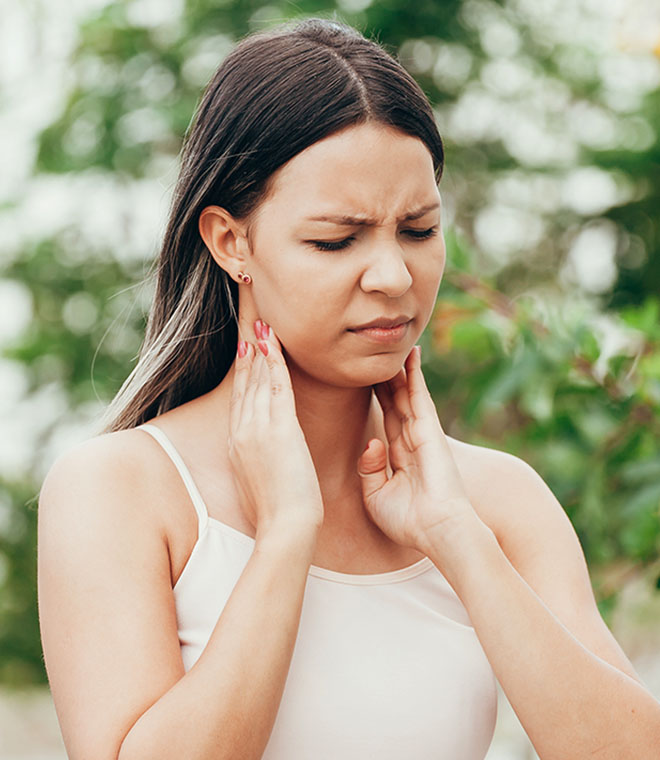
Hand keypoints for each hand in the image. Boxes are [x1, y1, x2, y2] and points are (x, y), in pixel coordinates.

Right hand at [229, 322, 323, 543]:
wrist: (284, 530)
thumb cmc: (277, 513)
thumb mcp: (258, 482)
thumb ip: (258, 461)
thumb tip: (266, 455)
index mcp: (237, 445)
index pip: (239, 400)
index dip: (242, 373)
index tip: (245, 350)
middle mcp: (241, 432)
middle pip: (243, 384)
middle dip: (247, 352)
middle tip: (250, 326)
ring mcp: (257, 429)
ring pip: (257, 380)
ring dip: (260, 349)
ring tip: (262, 323)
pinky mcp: (278, 429)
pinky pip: (275, 386)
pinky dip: (274, 361)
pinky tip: (273, 343)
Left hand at [357, 346, 477, 555]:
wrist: (439, 532)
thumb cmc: (410, 523)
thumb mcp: (376, 497)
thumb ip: (369, 470)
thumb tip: (370, 443)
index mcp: (400, 458)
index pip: (386, 420)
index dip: (376, 399)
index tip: (364, 379)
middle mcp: (412, 442)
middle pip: (395, 401)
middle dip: (385, 379)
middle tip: (373, 355)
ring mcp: (423, 434)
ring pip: (406, 394)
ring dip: (399, 370)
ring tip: (392, 347)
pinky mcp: (431, 430)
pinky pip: (420, 396)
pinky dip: (415, 374)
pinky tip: (412, 354)